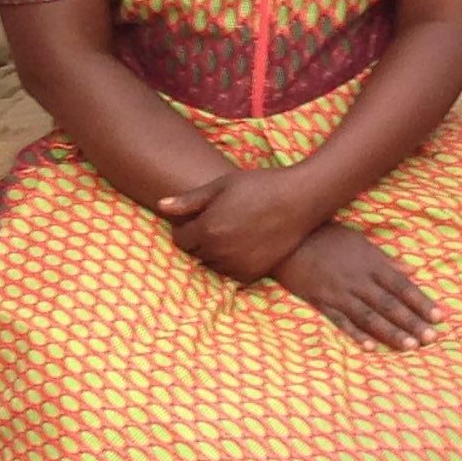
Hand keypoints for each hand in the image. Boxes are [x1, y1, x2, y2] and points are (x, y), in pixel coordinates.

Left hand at [157, 164, 321, 280]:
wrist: (301, 199)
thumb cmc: (261, 185)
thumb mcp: (223, 185)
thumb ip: (189, 200)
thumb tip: (160, 206)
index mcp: (208, 228)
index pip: (181, 239)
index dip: (187, 227)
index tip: (199, 218)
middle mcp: (220, 251)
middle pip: (196, 253)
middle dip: (202, 240)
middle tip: (220, 223)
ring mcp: (237, 264)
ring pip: (213, 265)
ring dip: (217, 253)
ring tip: (235, 233)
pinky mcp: (254, 273)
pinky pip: (232, 274)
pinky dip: (234, 264)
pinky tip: (246, 246)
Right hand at [275, 222, 438, 349]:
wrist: (290, 240)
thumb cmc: (331, 239)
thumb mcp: (362, 243)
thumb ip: (387, 260)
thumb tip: (413, 271)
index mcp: (371, 263)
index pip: (402, 286)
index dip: (421, 302)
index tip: (440, 317)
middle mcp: (358, 280)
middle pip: (390, 304)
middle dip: (412, 322)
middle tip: (432, 338)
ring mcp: (339, 293)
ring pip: (369, 316)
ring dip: (391, 332)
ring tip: (410, 346)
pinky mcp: (321, 302)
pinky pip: (341, 322)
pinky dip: (356, 334)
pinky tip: (372, 347)